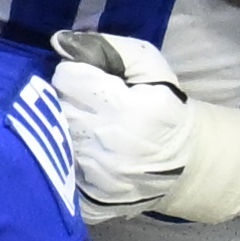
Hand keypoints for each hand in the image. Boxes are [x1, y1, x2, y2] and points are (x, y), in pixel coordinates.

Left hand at [49, 27, 239, 224]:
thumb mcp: (151, 65)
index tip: (85, 79)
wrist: (184, 160)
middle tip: (85, 104)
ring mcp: (98, 176)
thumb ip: (109, 47)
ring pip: (55, 139)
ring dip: (64, 129)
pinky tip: (85, 153)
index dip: (73, 74)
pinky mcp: (90, 199)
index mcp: (126, 108)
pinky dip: (65, 159)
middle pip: (57, 108)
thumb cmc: (165, 106)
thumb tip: (61, 41)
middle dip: (66, 100)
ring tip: (87, 126)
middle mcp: (108, 144)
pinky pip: (59, 170)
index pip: (66, 80)